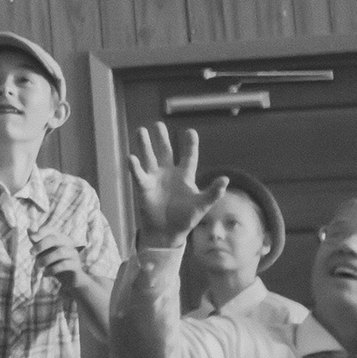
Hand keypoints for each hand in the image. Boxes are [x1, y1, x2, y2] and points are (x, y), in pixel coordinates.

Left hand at [34, 231, 86, 291]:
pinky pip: (64, 264)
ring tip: (38, 266)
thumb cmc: (54, 263)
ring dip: (46, 259)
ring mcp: (74, 254)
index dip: (41, 232)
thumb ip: (37, 242)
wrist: (69, 280)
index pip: (50, 230)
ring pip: (60, 252)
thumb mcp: (43, 252)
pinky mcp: (76, 265)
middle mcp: (68, 243)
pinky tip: (45, 274)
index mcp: (60, 237)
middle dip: (41, 245)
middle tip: (31, 253)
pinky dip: (52, 269)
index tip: (31, 239)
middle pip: (55, 239)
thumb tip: (29, 229)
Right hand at [126, 122, 227, 248]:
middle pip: (165, 151)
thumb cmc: (186, 218)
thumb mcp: (202, 205)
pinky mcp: (144, 187)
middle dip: (161, 138)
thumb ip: (213, 192)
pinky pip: (139, 174)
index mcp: (185, 176)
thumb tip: (225, 179)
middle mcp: (168, 173)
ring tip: (140, 130)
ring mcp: (155, 178)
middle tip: (158, 124)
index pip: (188, 157)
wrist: (168, 232)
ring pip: (149, 157)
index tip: (190, 131)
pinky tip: (131, 157)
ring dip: (144, 145)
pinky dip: (134, 167)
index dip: (189, 145)